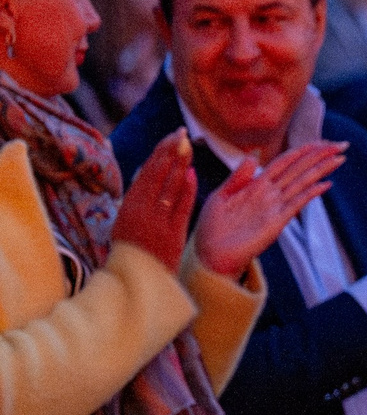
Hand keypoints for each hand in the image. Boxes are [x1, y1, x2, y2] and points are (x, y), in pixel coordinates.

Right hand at [110, 131, 195, 272]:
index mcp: (128, 207)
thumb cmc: (134, 249)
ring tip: (187, 147)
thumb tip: (147, 167)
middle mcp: (140, 212)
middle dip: (170, 153)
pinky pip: (180, 209)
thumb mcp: (127, 219)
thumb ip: (139, 196)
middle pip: (157, 177)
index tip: (170, 137)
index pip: (146, 174)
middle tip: (181, 134)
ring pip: (169, 189)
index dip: (159, 153)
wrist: (139, 281)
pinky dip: (186, 191)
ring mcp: (157, 223)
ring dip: (179, 166)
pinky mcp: (173, 235)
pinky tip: (191, 174)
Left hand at [192, 140, 341, 276]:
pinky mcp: (276, 222)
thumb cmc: (212, 228)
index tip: (321, 141)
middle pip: (299, 169)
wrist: (211, 255)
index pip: (284, 162)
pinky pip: (296, 203)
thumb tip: (253, 156)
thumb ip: (238, 177)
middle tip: (341, 144)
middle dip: (320, 156)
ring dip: (321, 170)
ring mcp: (275, 208)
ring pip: (302, 183)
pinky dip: (311, 193)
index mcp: (256, 185)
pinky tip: (325, 184)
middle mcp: (270, 194)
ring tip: (339, 159)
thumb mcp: (220, 196)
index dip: (302, 151)